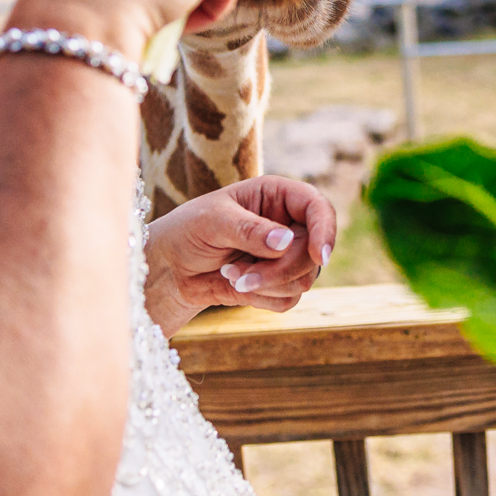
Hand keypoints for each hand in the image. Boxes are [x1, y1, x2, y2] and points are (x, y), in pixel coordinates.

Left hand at [143, 176, 337, 335]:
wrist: (171, 267)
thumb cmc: (188, 231)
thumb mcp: (213, 221)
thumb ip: (249, 230)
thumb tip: (286, 241)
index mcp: (278, 195)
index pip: (318, 208)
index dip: (324, 230)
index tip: (320, 256)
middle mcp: (289, 223)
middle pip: (313, 253)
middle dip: (279, 270)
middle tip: (242, 275)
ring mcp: (286, 255)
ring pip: (304, 279)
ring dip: (265, 284)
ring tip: (231, 273)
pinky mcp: (278, 284)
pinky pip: (288, 300)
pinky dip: (260, 298)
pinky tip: (234, 284)